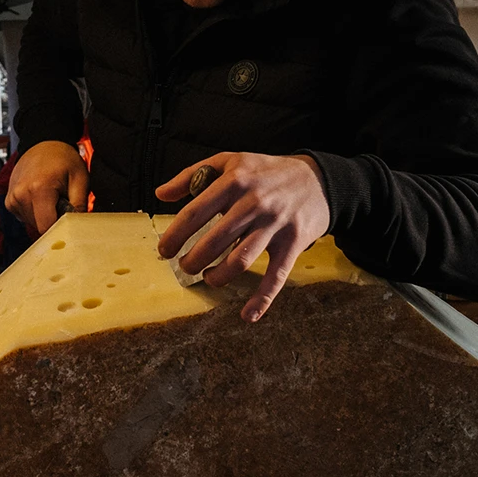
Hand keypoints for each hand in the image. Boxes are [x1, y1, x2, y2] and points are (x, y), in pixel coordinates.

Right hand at [5, 140, 88, 234]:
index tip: (67, 220)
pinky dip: (35, 212)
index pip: (46, 227)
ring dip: (43, 215)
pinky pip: (24, 217)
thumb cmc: (63, 160)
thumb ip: (79, 205)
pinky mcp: (9, 201)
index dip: (60, 227)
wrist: (43, 144)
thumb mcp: (80, 179)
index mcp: (38, 189)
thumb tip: (78, 226)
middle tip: (61, 201)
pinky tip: (40, 197)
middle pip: (39, 226)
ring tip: (50, 197)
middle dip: (53, 219)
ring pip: (32, 223)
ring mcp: (12, 199)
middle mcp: (21, 195)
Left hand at [156, 153, 329, 322]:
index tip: (163, 250)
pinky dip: (262, 299)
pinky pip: (276, 276)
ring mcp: (275, 224)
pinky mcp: (293, 243)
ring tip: (207, 277)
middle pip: (215, 240)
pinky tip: (247, 315)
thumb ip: (192, 175)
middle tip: (184, 266)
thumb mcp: (229, 162)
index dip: (175, 235)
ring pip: (240, 260)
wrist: (317, 179)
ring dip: (218, 276)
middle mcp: (254, 203)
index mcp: (234, 181)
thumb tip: (160, 194)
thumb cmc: (265, 171)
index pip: (195, 212)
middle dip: (193, 260)